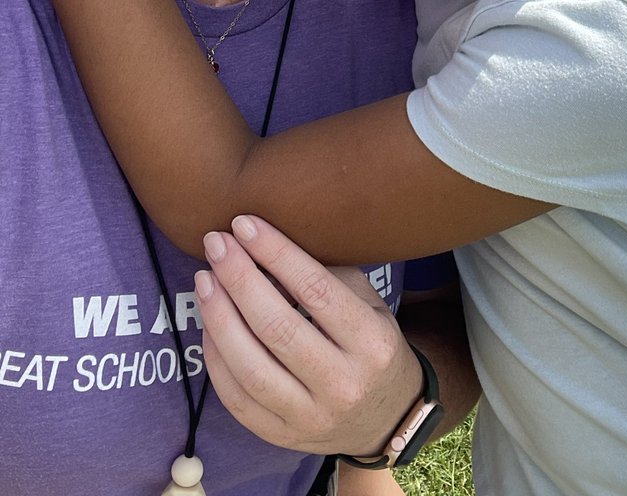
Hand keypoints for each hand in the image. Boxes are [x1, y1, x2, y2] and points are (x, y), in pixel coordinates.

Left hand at [195, 216, 422, 457]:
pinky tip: (208, 322)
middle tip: (216, 244)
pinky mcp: (282, 436)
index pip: (315, 289)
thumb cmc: (372, 346)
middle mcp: (343, 383)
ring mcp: (311, 416)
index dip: (276, 253)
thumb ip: (332, 274)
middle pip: (277, 327)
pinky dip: (216, 357)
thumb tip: (275, 238)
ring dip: (219, 317)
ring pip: (251, 367)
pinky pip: (237, 398)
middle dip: (239, 278)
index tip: (245, 225)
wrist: (387, 418)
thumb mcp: (371, 305)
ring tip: (205, 280)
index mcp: (371, 342)